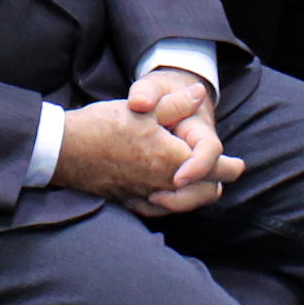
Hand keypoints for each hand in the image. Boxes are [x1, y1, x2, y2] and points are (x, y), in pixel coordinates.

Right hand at [51, 85, 234, 212]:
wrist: (65, 150)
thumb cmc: (103, 126)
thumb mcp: (142, 109)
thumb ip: (175, 105)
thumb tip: (199, 94)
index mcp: (171, 159)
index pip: (214, 169)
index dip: (230, 167)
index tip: (238, 165)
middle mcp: (163, 184)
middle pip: (204, 193)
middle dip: (216, 183)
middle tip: (223, 174)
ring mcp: (145, 196)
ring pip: (184, 204)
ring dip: (196, 196)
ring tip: (202, 186)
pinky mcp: (129, 201)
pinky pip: (160, 210)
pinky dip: (172, 203)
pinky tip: (170, 197)